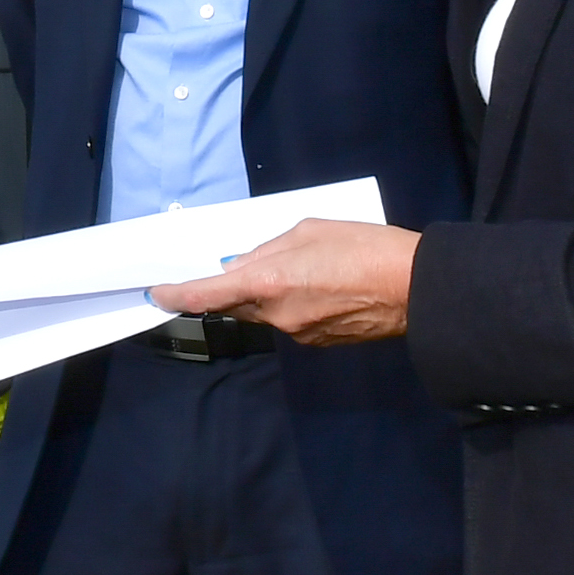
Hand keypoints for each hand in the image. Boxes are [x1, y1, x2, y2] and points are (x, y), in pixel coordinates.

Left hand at [148, 217, 419, 348]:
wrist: (414, 288)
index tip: (159, 293)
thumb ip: (269, 249)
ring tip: (307, 268)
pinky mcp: (319, 343)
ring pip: (267, 312)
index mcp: (267, 283)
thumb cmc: (364, 248)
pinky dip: (295, 303)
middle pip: (237, 304)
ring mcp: (298, 334)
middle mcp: (276, 315)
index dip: (178, 295)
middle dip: (236, 286)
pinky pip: (293, 321)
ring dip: (271, 292)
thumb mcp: (309, 231)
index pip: (207, 297)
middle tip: (250, 261)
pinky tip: (324, 286)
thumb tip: (243, 264)